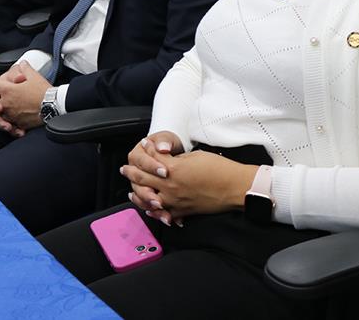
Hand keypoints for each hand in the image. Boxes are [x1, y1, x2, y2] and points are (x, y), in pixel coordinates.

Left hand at [0, 60, 49, 135]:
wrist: (54, 105)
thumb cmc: (44, 91)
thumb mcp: (34, 76)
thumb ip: (25, 69)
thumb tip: (23, 64)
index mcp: (8, 90)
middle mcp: (6, 104)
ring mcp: (10, 115)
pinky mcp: (18, 124)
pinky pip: (8, 126)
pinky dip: (8, 125)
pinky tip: (10, 124)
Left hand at [122, 147, 256, 220]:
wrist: (233, 187)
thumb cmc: (218, 168)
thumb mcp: (195, 156)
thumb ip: (176, 159)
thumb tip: (166, 159)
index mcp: (173, 170)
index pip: (151, 160)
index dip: (146, 150)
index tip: (142, 145)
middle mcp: (170, 187)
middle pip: (143, 178)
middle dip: (132, 172)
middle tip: (125, 169)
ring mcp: (175, 201)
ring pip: (148, 199)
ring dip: (137, 194)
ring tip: (130, 190)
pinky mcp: (182, 211)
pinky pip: (163, 213)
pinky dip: (153, 211)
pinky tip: (149, 209)